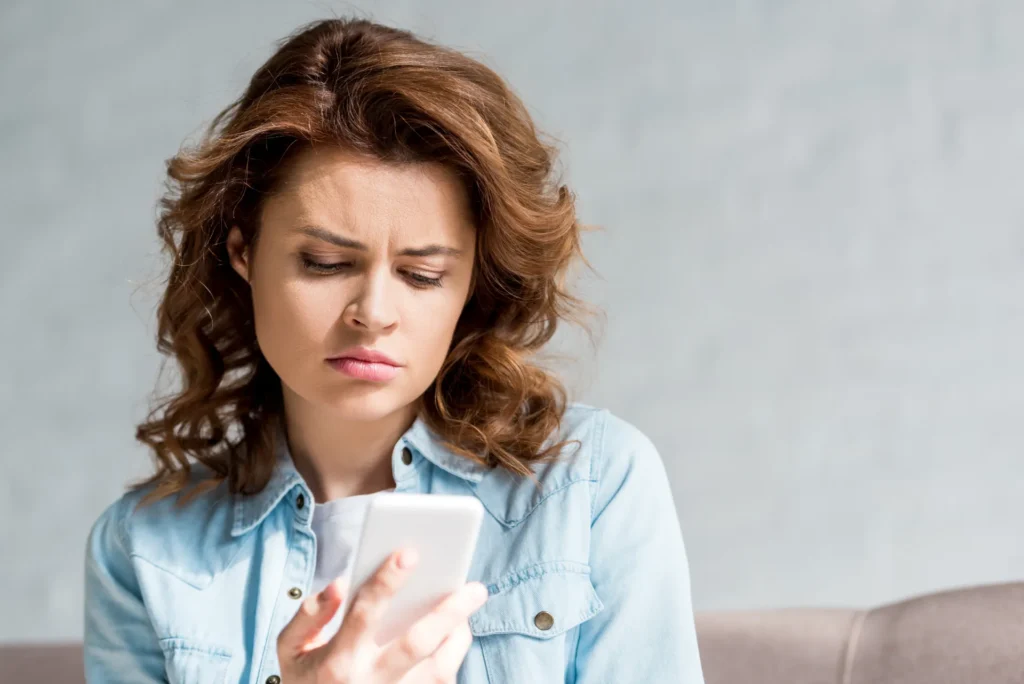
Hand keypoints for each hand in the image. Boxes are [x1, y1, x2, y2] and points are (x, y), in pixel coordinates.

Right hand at [277, 548, 488, 682]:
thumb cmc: (308, 678)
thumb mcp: (291, 650)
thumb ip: (308, 615)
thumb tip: (338, 585)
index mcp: (338, 663)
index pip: (364, 614)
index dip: (385, 581)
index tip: (409, 552)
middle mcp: (370, 683)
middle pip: (417, 644)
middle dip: (449, 612)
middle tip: (476, 587)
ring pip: (440, 668)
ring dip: (459, 633)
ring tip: (469, 601)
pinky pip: (443, 681)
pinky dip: (453, 653)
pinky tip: (455, 629)